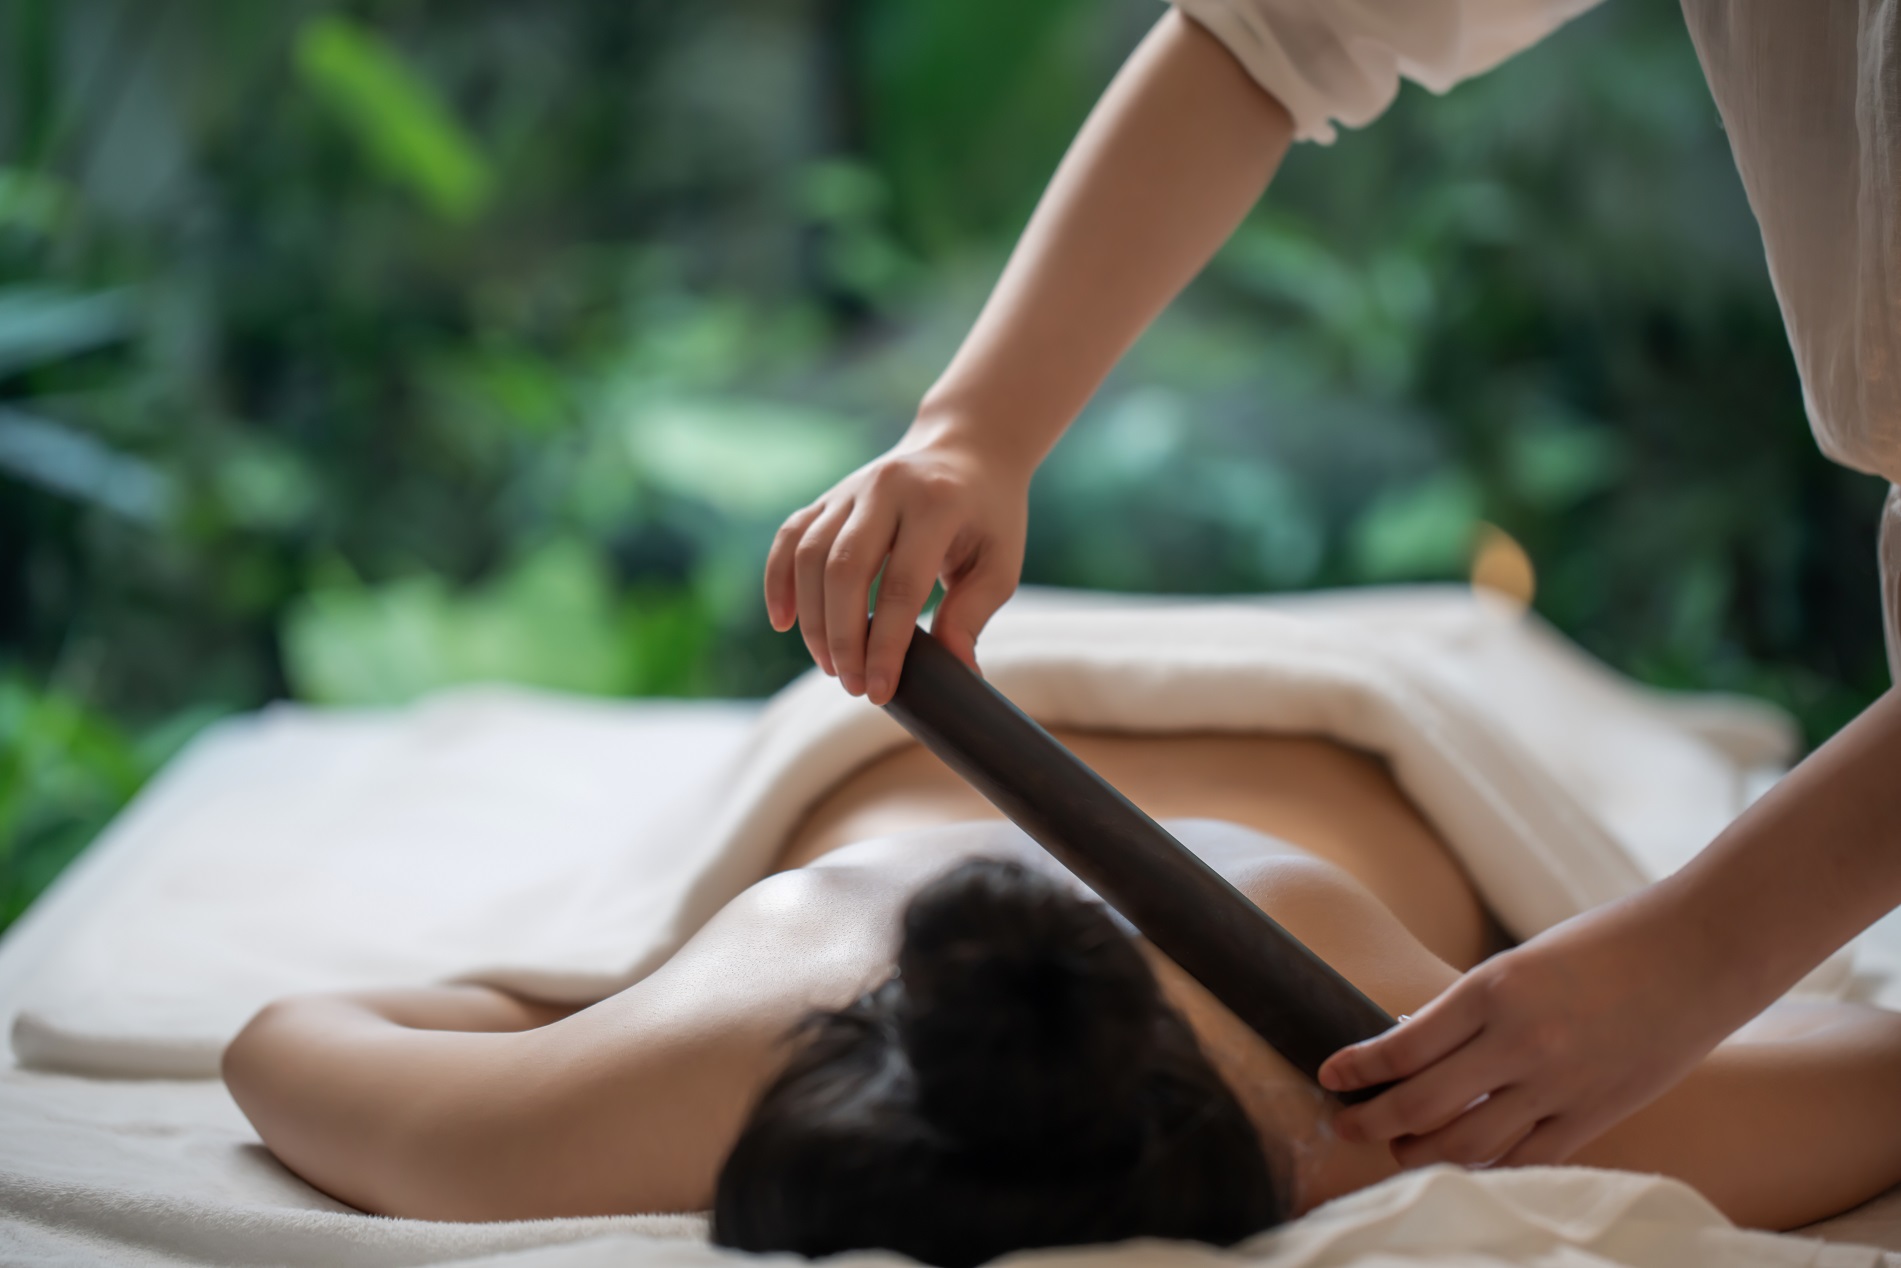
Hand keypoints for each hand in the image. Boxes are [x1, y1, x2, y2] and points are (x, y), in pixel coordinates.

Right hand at [764, 426, 1029, 703]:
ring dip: (812, 618)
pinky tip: (782, 622)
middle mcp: (887, 488)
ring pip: (810, 555)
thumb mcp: (999, 562)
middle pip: (846, 570)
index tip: (880, 691)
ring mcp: (852, 488)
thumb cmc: (989, 515)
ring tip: (830, 664)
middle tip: (851, 683)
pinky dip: (778, 580)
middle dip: (843, 637)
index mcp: (937, 502)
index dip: (887, 645)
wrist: (967, 447)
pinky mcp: (829, 495)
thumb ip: (972, 614)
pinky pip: (790, 536)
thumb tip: (957, 674)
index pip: (902, 586)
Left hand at [1318, 888, 1741, 1166]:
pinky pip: (1526, 1157)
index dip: (1358, 1069)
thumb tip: (1410, 1040)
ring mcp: (1561, 1086)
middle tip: (1346, 1125)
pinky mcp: (1597, 1115)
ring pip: (1469, 1144)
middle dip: (1373, 1123)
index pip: (1402, 1046)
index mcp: (1494, 990)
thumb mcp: (1521, 962)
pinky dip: (1486, 1163)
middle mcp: (1521, 1043)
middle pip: (1423, 1106)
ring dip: (1421, 1153)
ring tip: (1396, 1149)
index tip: (1329, 1076)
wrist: (1702, 952)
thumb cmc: (1605, 944)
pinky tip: (1462, 1161)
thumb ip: (1470, 1008)